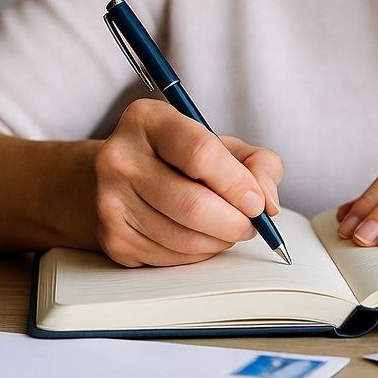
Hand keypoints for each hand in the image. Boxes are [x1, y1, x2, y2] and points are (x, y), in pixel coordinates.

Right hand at [92, 98, 283, 266]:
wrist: (118, 179)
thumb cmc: (178, 159)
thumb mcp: (221, 145)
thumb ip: (258, 163)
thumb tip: (267, 202)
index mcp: (149, 120)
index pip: (201, 153)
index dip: (237, 183)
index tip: (257, 201)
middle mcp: (121, 157)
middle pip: (192, 204)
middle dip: (235, 222)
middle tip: (251, 222)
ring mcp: (110, 200)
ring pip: (184, 237)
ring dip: (219, 240)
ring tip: (227, 227)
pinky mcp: (113, 238)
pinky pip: (170, 258)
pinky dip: (198, 253)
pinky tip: (200, 236)